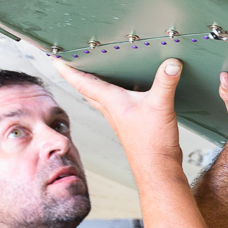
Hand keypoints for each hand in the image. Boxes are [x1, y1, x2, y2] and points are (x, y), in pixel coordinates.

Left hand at [54, 57, 184, 165]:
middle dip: (76, 76)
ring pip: (100, 97)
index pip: (84, 82)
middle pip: (88, 89)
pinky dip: (113, 94)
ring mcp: (120, 118)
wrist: (157, 168)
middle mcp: (112, 109)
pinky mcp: (131, 124)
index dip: (68, 70)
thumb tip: (172, 64)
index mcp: (112, 102)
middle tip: (68, 64)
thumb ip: (166, 82)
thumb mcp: (160, 106)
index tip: (55, 59)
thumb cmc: (152, 144)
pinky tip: (125, 91)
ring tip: (91, 72)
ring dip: (93, 85)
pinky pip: (116, 104)